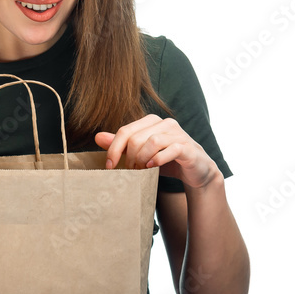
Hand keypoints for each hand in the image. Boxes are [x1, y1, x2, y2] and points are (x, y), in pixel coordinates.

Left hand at [94, 115, 219, 189]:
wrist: (196, 171)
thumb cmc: (167, 160)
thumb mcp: (141, 153)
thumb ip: (122, 145)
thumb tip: (98, 137)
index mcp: (151, 121)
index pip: (125, 131)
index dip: (114, 149)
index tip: (109, 166)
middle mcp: (165, 123)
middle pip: (136, 137)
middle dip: (129, 158)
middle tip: (130, 172)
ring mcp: (178, 133)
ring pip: (152, 141)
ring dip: (142, 159)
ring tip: (140, 171)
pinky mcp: (188, 147)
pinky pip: (170, 149)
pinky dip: (158, 159)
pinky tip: (152, 167)